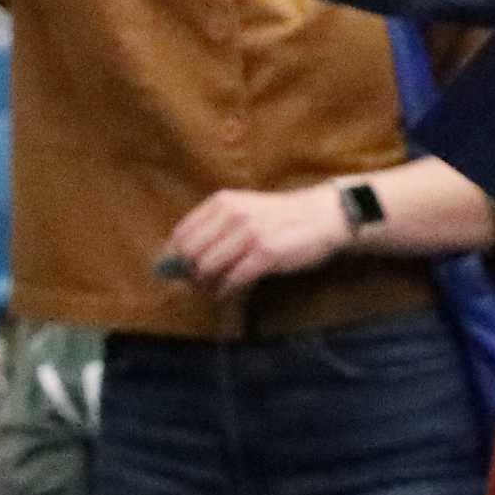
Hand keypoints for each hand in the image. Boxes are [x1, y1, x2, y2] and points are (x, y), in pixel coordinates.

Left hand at [159, 185, 351, 294]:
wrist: (322, 216)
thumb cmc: (280, 218)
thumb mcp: (243, 210)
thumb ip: (214, 227)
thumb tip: (179, 257)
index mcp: (222, 202)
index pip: (181, 234)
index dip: (172, 258)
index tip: (173, 272)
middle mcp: (231, 214)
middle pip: (189, 253)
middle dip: (188, 274)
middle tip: (197, 285)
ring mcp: (248, 233)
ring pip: (207, 267)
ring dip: (206, 285)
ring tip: (213, 289)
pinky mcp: (265, 253)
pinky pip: (232, 279)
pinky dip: (225, 291)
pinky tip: (227, 292)